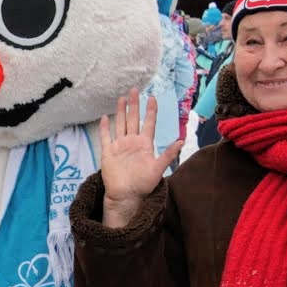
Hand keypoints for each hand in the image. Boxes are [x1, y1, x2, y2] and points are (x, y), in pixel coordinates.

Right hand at [98, 90, 181, 227]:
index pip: (148, 123)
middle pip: (133, 119)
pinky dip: (105, 128)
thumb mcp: (158, 169)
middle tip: (134, 90)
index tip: (152, 97)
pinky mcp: (108, 153)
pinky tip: (105, 118)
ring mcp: (119, 146)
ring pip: (120, 124)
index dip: (150, 111)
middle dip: (134, 105)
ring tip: (121, 98)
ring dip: (121, 111)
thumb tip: (182, 141)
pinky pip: (106, 137)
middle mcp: (132, 142)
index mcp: (144, 145)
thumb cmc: (143, 185)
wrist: (126, 196)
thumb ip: (168, 154)